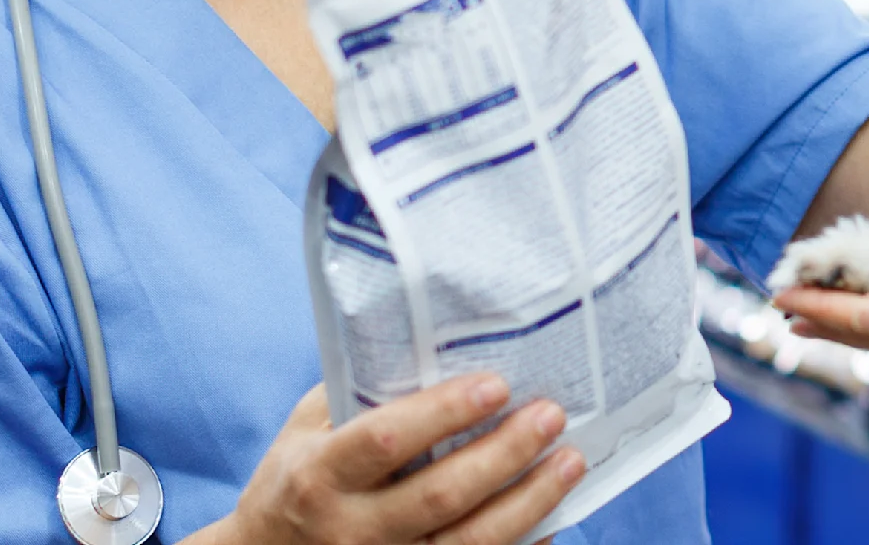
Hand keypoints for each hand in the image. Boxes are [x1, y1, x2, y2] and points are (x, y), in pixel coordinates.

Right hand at [207, 377, 583, 544]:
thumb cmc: (298, 480)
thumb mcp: (309, 431)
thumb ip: (362, 394)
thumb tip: (438, 344)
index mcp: (320, 475)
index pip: (388, 440)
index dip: (445, 412)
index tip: (497, 385)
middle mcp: (351, 528)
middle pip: (441, 495)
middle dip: (505, 453)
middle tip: (551, 415)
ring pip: (470, 544)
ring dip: (530, 501)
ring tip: (570, 461)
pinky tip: (554, 515)